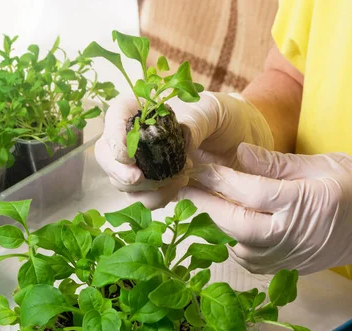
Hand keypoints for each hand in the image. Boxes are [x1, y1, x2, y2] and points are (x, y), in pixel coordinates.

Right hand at [95, 92, 273, 208]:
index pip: (115, 116)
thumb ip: (194, 122)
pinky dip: (155, 199)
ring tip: (177, 180)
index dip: (113, 135)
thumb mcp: (214, 110)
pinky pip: (143, 198)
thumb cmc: (227, 116)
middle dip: (118, 170)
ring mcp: (145, 163)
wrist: (244, 141)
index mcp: (146, 109)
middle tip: (137, 178)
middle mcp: (138, 136)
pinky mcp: (157, 186)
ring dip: (142, 188)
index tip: (126, 154)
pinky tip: (179, 188)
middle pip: (107, 154)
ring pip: (121, 181)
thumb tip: (180, 141)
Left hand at [179, 143, 351, 274]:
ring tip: (198, 200)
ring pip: (239, 245)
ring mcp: (290, 255)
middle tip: (181, 184)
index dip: (219, 177)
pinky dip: (233, 243)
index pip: (250, 191)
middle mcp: (294, 234)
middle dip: (205, 202)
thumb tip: (239, 154)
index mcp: (305, 202)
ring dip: (214, 223)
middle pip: (236, 222)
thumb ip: (277, 164)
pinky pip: (251, 260)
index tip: (195, 162)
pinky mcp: (289, 267)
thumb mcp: (324, 164)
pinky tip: (226, 225)